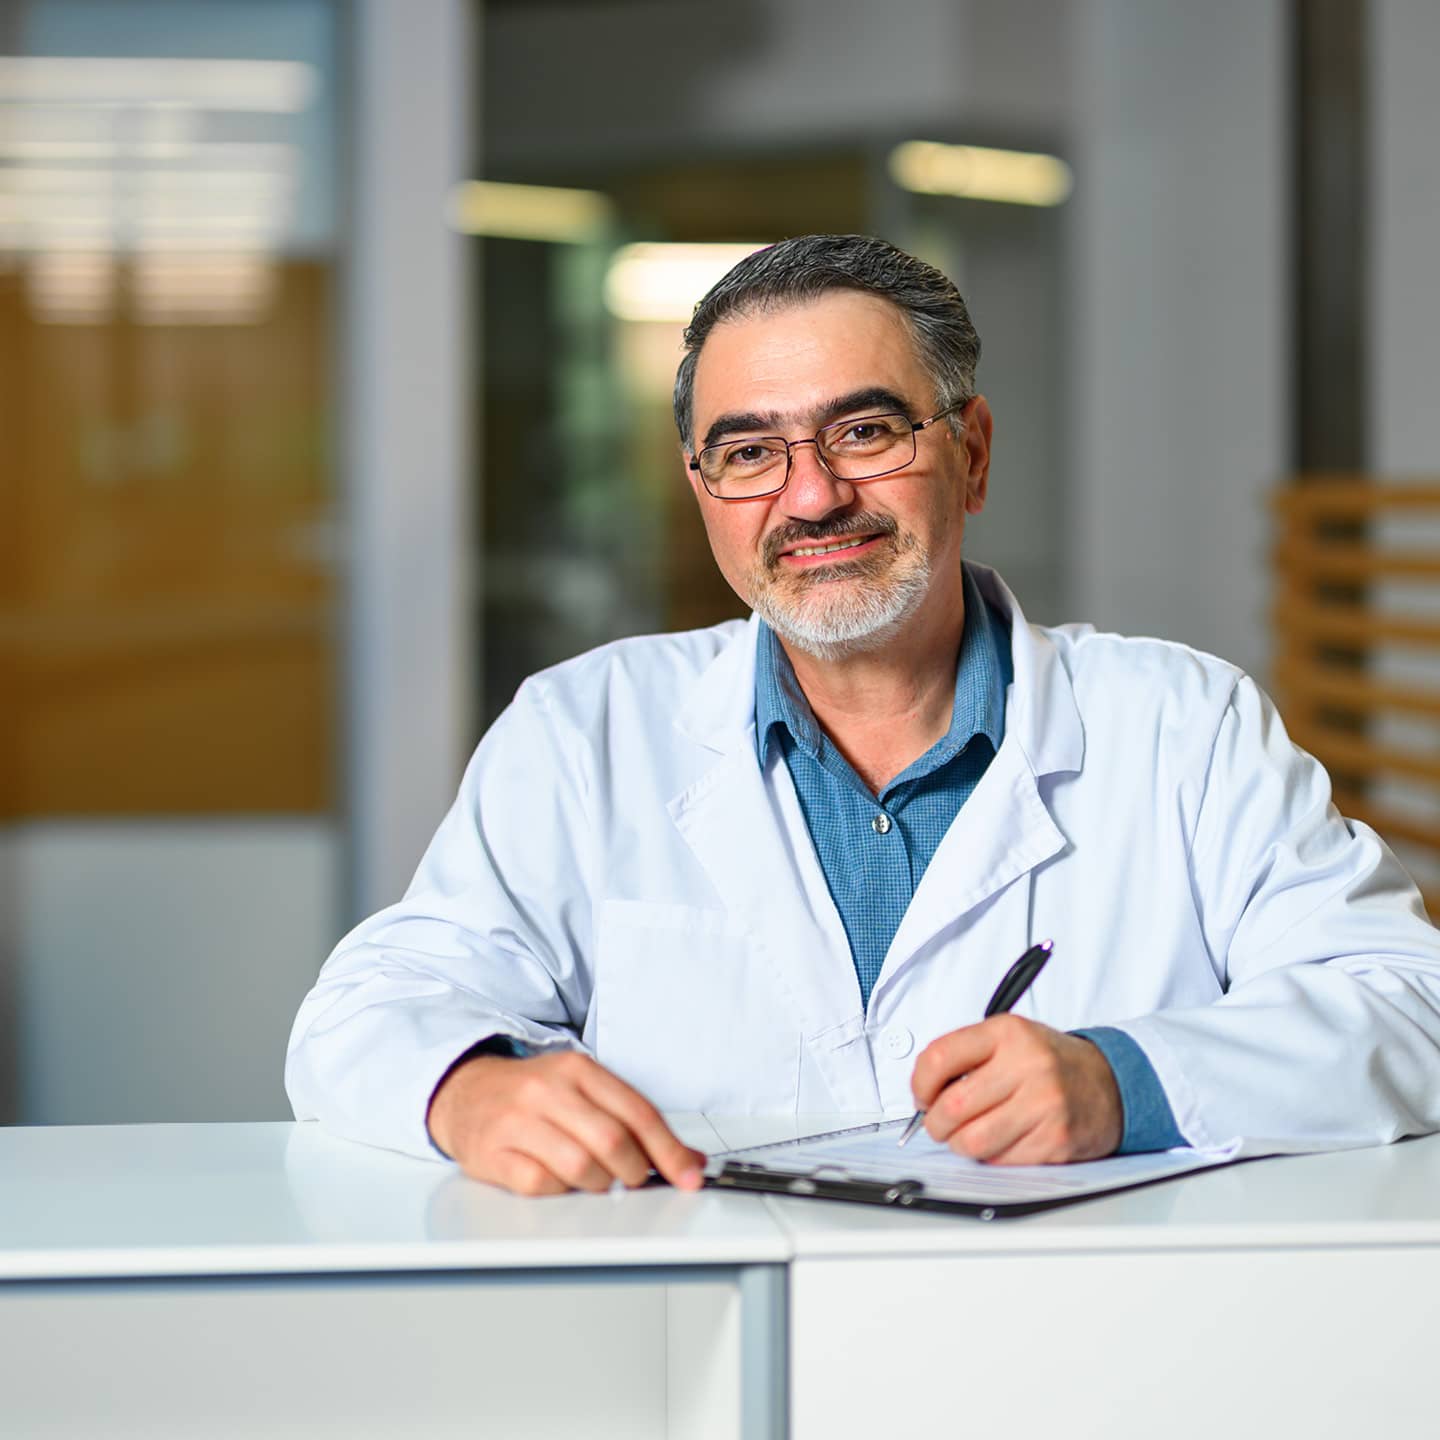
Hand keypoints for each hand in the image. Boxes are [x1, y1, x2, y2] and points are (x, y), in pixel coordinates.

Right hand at [426, 1049, 707, 1195]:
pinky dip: (559, 1192)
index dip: (669, 1151)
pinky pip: (540, 1184)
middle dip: (634, 1172)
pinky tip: (557, 1182)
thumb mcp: (583, 1090)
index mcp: (578, 1068)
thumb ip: (633, 1120)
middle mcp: (548, 1089)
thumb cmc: (533, 1095)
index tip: (689, 1177)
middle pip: (612, 1141)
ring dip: (599, 1185)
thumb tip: (688, 1160)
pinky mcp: (492, 1152)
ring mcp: (517, 1120)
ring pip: (580, 1166)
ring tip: (595, 1181)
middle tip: (633, 1180)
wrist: (465, 1091)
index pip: (638, 1112)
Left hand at [910, 1015, 1122, 1163]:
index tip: (922, 1096)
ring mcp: (1043, 1105)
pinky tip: (1002, 1140)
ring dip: (960, 1145)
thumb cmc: (1050, 1062)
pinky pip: (1001, 1160)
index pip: (940, 1058)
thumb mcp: (1010, 1039)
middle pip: (951, 1107)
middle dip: (936, 1124)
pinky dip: (992, 1156)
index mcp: (1007, 1033)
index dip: (919, 1084)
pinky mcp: (1055, 1140)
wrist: (1111, 1082)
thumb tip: (923, 1093)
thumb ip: (966, 1056)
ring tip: (968, 1135)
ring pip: (972, 1141)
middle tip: (940, 1124)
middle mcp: (1026, 1066)